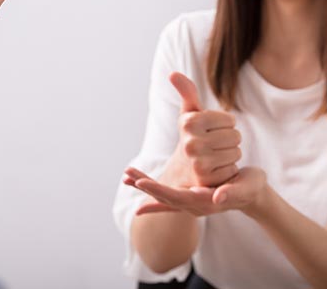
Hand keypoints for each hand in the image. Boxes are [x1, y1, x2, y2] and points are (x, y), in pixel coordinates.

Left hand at [124, 166, 266, 216]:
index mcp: (204, 202)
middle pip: (164, 197)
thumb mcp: (246, 187)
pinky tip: (139, 190)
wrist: (254, 194)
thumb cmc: (251, 188)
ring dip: (145, 186)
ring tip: (126, 176)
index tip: (141, 182)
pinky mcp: (191, 198)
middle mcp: (194, 205)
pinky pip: (168, 198)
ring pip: (163, 197)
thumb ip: (232, 192)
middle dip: (145, 186)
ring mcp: (191, 203)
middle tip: (127, 176)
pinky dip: (153, 195)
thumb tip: (216, 197)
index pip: (176, 197)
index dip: (158, 190)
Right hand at [161, 72, 240, 187]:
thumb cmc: (191, 136)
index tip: (212, 130)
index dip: (225, 125)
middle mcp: (191, 141)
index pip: (229, 120)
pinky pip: (234, 169)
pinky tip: (215, 170)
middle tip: (213, 145)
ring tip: (214, 157)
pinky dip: (228, 170)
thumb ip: (186, 92)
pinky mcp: (207, 179)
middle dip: (228, 140)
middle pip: (235, 136)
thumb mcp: (189, 114)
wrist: (183, 170)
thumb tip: (173, 73)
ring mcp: (198, 161)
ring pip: (236, 152)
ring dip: (229, 155)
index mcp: (189, 122)